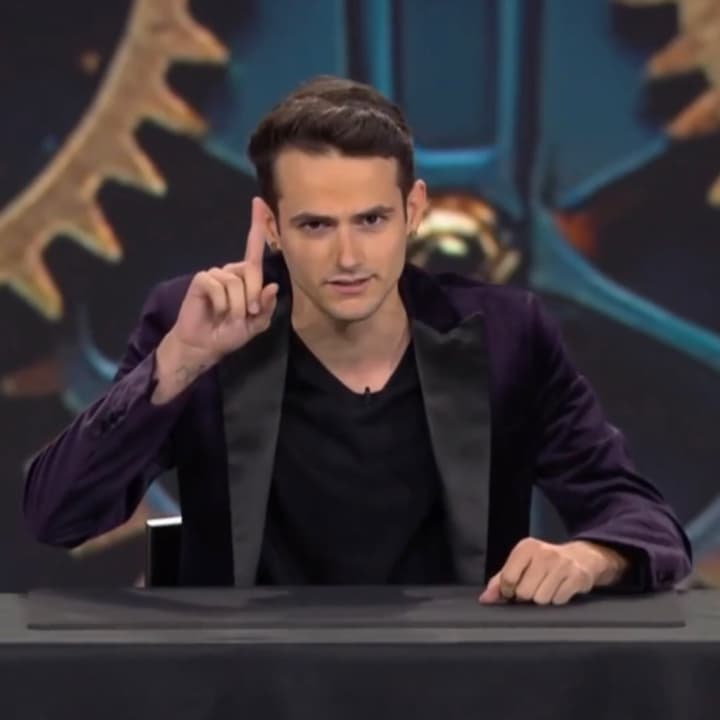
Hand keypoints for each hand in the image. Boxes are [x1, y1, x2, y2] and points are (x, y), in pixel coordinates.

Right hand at [152, 197, 278, 402]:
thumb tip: (272, 287)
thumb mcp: (256, 324)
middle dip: (252, 297)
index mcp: (246, 278)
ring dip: (236, 306)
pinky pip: (218, 286)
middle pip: (251, 272)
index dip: (257, 225)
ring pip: (235, 283)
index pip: (253, 249)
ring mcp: (215, 274)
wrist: (205, 345)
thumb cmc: (229, 333)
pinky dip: (221, 304)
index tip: (258, 202)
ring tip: (228, 317)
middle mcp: (231, 271)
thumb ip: (266, 307)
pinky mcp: (202, 280)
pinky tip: (215, 311)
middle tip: (246, 316)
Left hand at [478, 538, 628, 605]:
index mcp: (525, 547)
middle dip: (526, 596)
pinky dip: (557, 599)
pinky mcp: (576, 577)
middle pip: (524, 592)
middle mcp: (543, 553)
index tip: (513, 590)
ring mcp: (561, 565)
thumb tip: (485, 598)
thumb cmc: (545, 562)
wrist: (582, 557)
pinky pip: (558, 600)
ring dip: (542, 599)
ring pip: (541, 599)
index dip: (508, 591)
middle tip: (534, 588)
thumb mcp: (521, 564)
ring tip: (547, 588)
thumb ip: (500, 580)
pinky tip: (559, 589)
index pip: (508, 578)